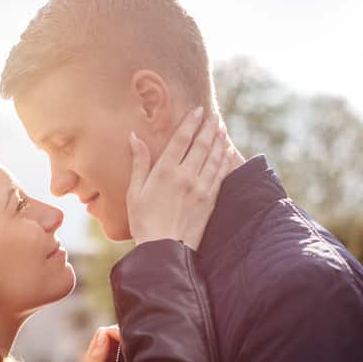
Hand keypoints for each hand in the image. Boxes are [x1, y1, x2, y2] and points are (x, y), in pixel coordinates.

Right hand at [126, 107, 237, 249]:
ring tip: (223, 128)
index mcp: (165, 171)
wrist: (164, 250)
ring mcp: (200, 188)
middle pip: (202, 145)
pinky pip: (220, 174)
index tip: (198, 111)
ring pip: (214, 157)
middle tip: (215, 115)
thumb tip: (134, 137)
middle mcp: (186, 176)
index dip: (191, 122)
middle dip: (209, 127)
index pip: (182, 139)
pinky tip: (227, 151)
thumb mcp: (134, 192)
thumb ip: (139, 163)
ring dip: (219, 140)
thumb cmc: (143, 222)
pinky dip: (225, 160)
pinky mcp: (209, 200)